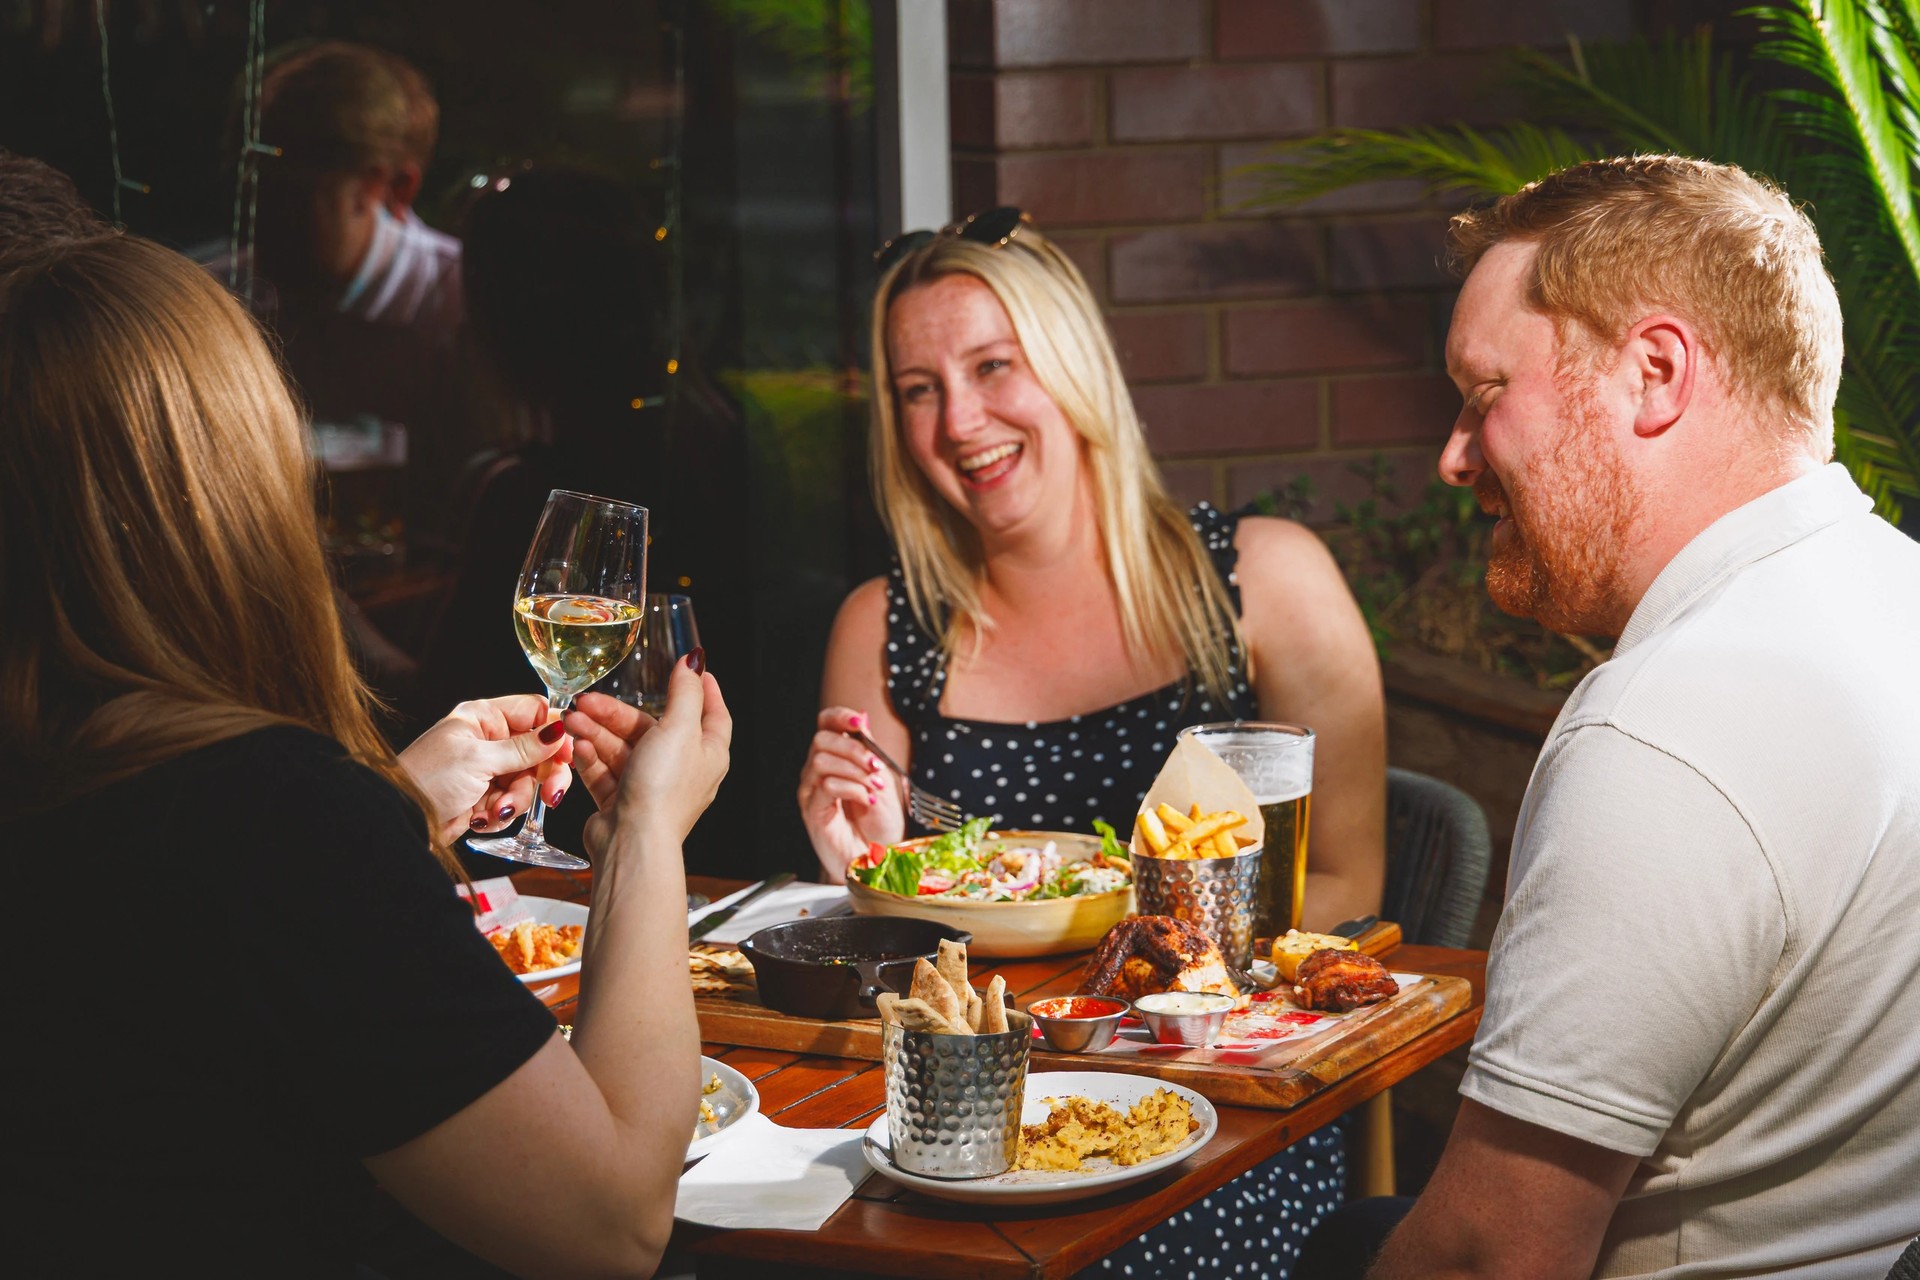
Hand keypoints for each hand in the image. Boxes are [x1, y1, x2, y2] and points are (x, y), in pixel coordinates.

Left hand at [397, 695, 574, 844]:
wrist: (400, 821)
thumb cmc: (427, 780)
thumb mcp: (479, 760)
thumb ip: (524, 748)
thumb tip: (560, 730)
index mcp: (484, 717)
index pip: (535, 713)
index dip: (555, 734)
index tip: (567, 756)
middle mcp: (488, 739)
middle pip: (538, 751)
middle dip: (542, 777)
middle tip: (550, 795)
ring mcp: (487, 768)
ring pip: (528, 781)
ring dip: (515, 800)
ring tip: (493, 810)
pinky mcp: (484, 795)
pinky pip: (512, 802)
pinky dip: (500, 813)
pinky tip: (480, 818)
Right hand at [563, 658, 730, 858]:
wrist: (632, 841)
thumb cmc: (664, 787)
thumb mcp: (679, 728)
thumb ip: (685, 692)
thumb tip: (696, 660)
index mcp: (707, 753)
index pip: (712, 714)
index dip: (702, 690)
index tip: (691, 670)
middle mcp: (682, 769)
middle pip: (651, 728)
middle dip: (617, 713)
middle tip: (587, 701)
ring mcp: (651, 786)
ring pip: (622, 748)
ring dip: (595, 733)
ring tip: (571, 721)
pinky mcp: (621, 801)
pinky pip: (605, 771)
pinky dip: (591, 757)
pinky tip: (577, 747)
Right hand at [797, 707, 904, 881]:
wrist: (879, 860)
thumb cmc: (880, 825)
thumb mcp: (883, 780)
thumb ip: (869, 750)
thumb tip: (862, 718)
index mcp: (836, 759)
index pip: (825, 725)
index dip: (839, 717)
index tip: (859, 722)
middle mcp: (818, 772)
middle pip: (821, 739)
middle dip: (854, 749)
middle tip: (876, 767)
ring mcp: (812, 792)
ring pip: (821, 760)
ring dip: (854, 771)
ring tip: (874, 787)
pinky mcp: (813, 812)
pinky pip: (826, 786)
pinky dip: (851, 788)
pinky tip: (866, 800)